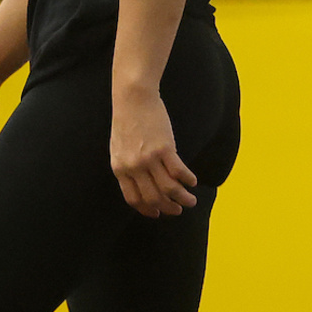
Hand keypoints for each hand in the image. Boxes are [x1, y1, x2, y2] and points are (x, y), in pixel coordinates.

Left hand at [110, 89, 198, 216]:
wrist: (132, 98)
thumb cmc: (127, 120)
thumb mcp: (119, 148)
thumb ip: (127, 166)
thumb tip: (141, 184)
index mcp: (120, 168)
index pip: (133, 199)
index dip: (147, 210)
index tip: (158, 213)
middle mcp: (133, 167)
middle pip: (153, 198)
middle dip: (168, 208)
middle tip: (178, 210)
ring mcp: (149, 158)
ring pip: (169, 189)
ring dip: (182, 199)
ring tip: (190, 201)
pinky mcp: (164, 148)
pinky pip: (179, 172)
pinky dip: (187, 180)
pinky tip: (192, 181)